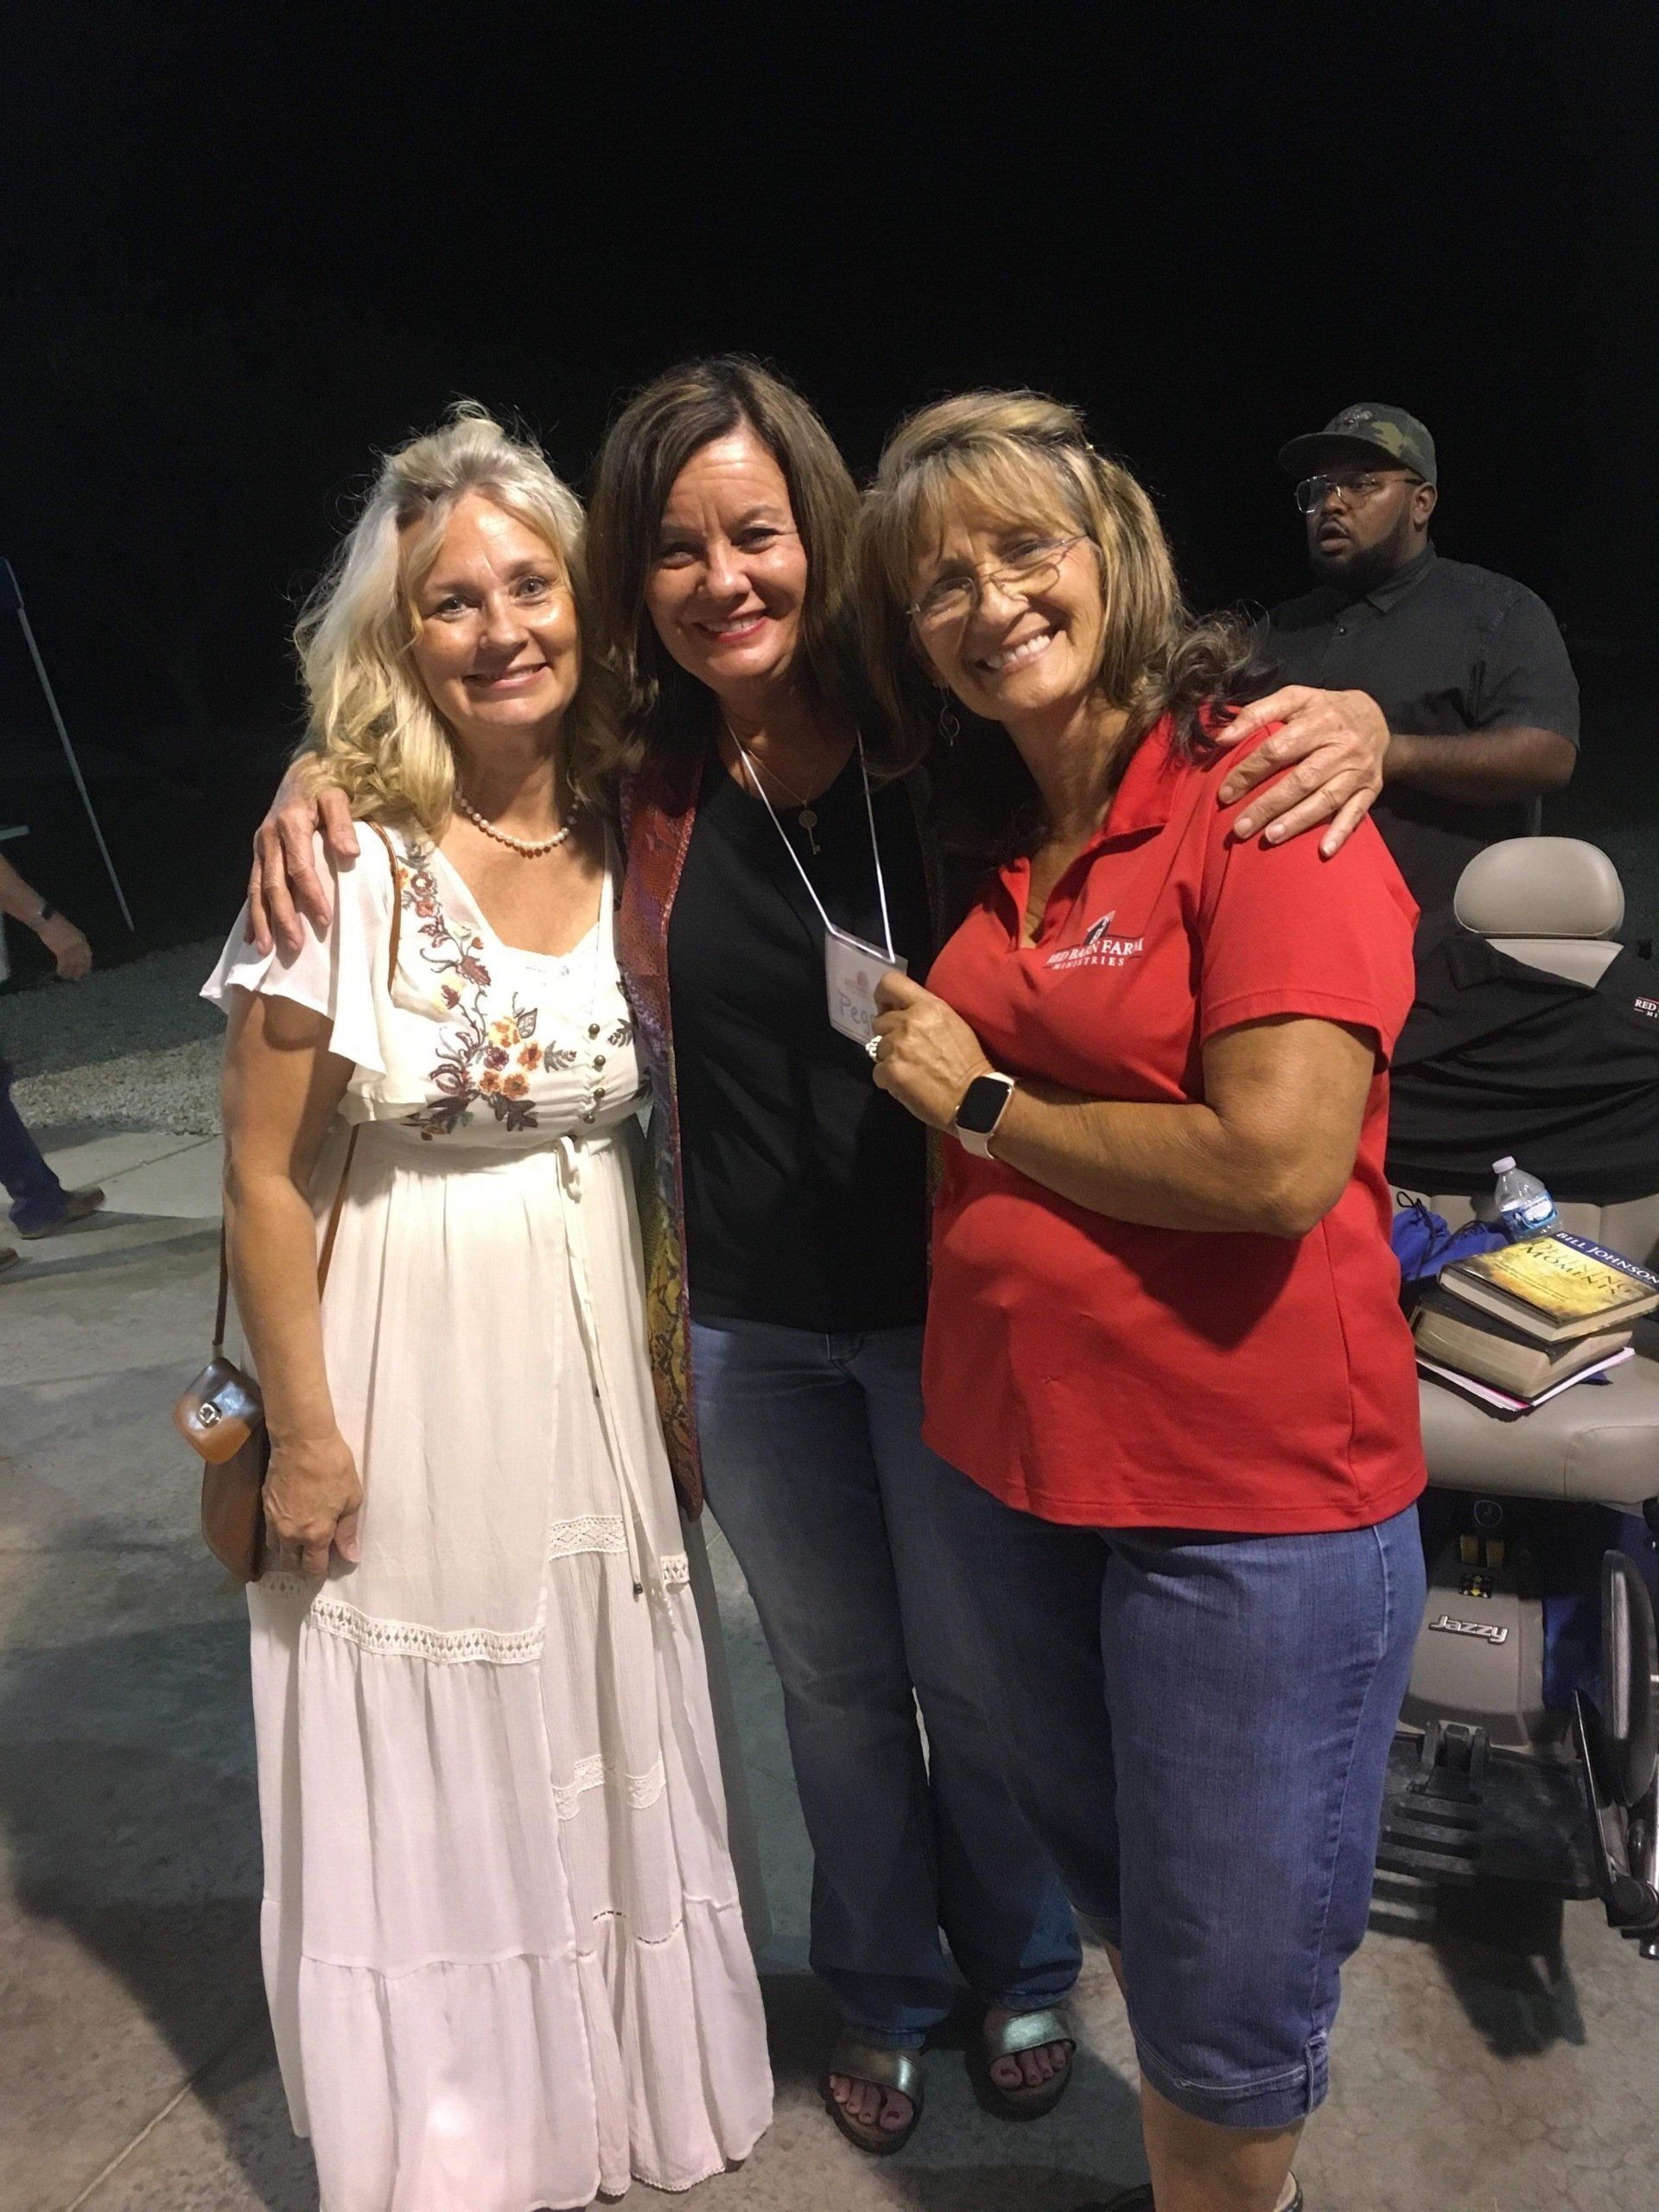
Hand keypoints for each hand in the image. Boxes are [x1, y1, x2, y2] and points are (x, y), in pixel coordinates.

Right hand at [38, 912, 91, 979]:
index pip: (88, 954)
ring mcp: (70, 949)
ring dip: (70, 972)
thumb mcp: (70, 932)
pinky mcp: (61, 951)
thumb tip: (73, 951)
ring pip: (72, 964)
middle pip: (81, 961)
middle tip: (78, 978)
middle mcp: (78, 945)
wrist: (48, 921)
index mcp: (82, 938)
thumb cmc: (56, 924)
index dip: (87, 963)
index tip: (86, 970)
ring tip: (68, 978)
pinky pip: (63, 964)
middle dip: (80, 970)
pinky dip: (61, 969)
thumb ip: (73, 941)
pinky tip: (59, 973)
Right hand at [249, 762, 358, 956]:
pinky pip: (253, 885)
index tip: (325, 921)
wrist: (302, 770)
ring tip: (264, 950)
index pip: (300, 867)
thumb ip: (342, 823)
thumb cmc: (325, 785)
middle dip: (283, 917)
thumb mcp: (337, 796)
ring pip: (257, 888)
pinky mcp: (258, 852)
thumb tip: (351, 853)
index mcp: (290, 825)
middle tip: (294, 946)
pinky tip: (250, 934)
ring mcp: (260, 846)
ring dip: (261, 921)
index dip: (311, 895)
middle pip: (274, 884)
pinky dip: (251, 911)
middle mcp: (269, 837)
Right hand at [263, 1431, 362, 1577]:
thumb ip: (348, 1531)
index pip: (313, 1568)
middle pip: (291, 1563)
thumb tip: (350, 1557)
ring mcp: (274, 1521)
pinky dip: (278, 1537)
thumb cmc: (333, 1467)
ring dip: (288, 1553)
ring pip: (277, 1550)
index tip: (324, 1574)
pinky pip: (269, 1533)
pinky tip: (289, 1529)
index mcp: (315, 1535)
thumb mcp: (351, 1498)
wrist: (301, 1441)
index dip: (319, 1575)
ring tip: (300, 1547)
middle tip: (312, 1561)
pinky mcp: (264, 1507)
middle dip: (301, 1566)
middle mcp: (290, 1534)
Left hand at [870, 971, 993, 1130]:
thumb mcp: (951, 1023)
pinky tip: (907, 1083)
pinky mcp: (890, 1071)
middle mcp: (909, 1022)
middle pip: (880, 1021)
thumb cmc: (967, 1061)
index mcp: (928, 1006)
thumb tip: (901, 1012)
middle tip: (907, 1050)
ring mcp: (897, 1047)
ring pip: (877, 1048)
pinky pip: (877, 1071)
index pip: (890, 983)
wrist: (972, 1097)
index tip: (887, 1009)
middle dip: (889, 1035)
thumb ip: (925, 1012)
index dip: (883, 997)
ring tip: (911, 1069)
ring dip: (889, 1058)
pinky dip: (888, 1079)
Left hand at [1217, 686, 1388, 856]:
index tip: (1225, 793)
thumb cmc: (1324, 710)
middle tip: (1240, 828)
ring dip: (1298, 820)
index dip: (1250, 772)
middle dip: (1269, 805)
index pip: (1278, 749)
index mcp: (1319, 721)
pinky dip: (1341, 831)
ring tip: (1270, 837)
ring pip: (1326, 799)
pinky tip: (1323, 851)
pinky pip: (1357, 812)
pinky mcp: (1371, 788)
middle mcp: (1341, 747)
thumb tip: (1222, 738)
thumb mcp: (1294, 699)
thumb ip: (1257, 713)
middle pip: (1301, 779)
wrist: (1375, 717)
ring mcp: (1357, 770)